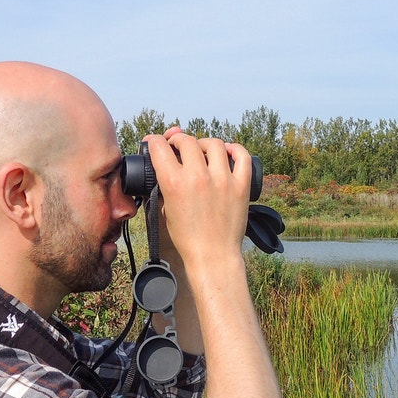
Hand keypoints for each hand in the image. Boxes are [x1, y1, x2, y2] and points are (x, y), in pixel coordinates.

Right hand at [143, 129, 251, 269]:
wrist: (212, 256)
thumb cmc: (187, 237)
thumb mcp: (166, 209)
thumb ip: (164, 184)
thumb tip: (165, 164)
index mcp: (174, 183)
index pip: (160, 147)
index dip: (155, 141)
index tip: (156, 142)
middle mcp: (198, 177)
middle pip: (186, 141)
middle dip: (178, 141)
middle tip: (178, 147)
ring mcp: (222, 180)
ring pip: (213, 144)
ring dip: (204, 144)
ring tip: (202, 151)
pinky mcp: (241, 186)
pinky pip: (242, 155)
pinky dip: (234, 149)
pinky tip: (227, 152)